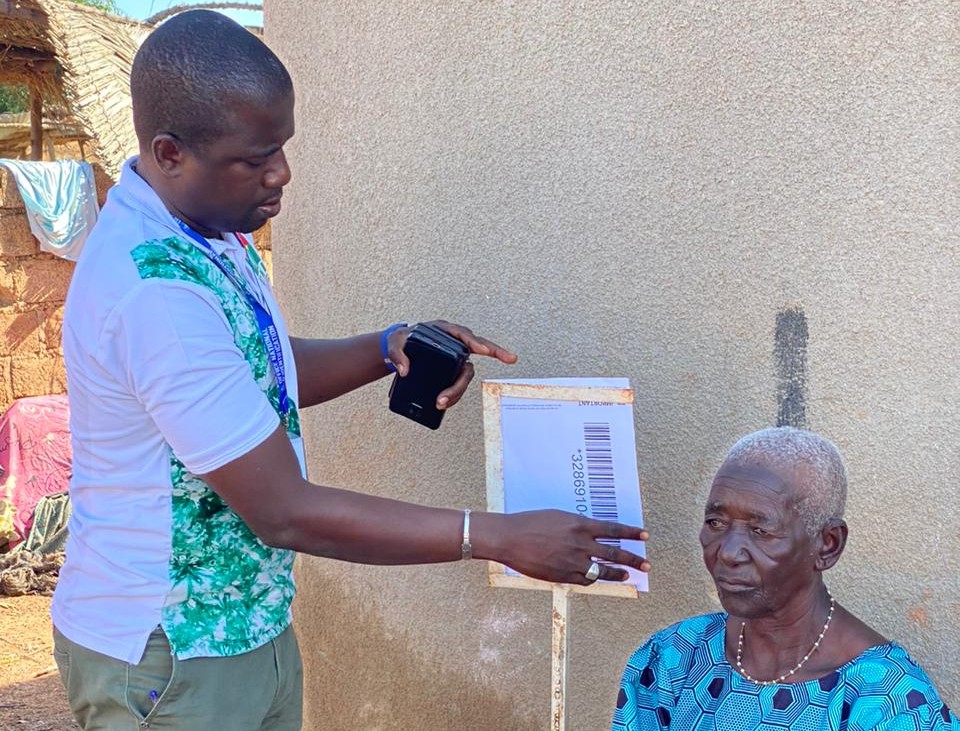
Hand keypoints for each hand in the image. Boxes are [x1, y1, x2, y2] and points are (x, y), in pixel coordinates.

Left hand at [385, 320, 517, 408]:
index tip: (483, 350)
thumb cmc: (401, 341)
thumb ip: (397, 354)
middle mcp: (453, 342)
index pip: (463, 334)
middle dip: (480, 366)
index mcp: (443, 330)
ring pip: (466, 373)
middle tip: (466, 384)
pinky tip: (447, 402)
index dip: (475, 341)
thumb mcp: (395, 343)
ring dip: (458, 389)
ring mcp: (455, 356)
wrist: (400, 350)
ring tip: (443, 402)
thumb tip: (404, 370)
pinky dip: (455, 393)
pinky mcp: (452, 369)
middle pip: (475, 351)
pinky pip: (459, 381)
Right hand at [474, 510, 649, 584]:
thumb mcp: (559, 517)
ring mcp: (572, 561)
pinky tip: (597, 579)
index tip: (645, 536)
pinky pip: (585, 580)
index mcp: (580, 524)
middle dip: (633, 559)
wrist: (510, 538)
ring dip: (617, 574)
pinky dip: (593, 579)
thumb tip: (593, 533)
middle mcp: (580, 543)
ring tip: (627, 576)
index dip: (631, 533)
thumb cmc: (531, 523)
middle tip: (647, 565)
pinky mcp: (563, 575)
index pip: (613, 530)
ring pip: (602, 571)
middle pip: (614, 554)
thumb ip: (578, 526)